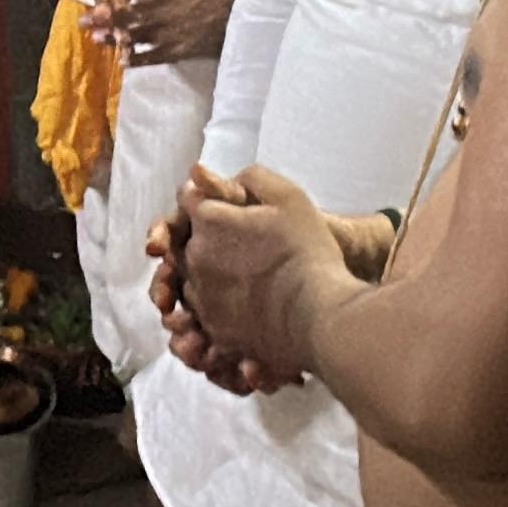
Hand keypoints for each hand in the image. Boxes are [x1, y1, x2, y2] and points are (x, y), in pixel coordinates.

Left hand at [96, 0, 241, 63]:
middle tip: (85, 18)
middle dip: (107, 15)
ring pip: (137, 37)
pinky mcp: (179, 50)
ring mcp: (171, 33)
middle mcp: (165, 11)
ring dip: (116, 37)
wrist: (250, 17)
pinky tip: (125, 60)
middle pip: (129, 14)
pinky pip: (154, 57)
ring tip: (97, 39)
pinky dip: (138, 59)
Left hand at [168, 167, 384, 394]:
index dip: (204, 197)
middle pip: (187, 242)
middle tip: (238, 245)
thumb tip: (215, 175)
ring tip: (245, 280)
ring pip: (193, 280)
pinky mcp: (214, 331)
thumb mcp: (288, 197)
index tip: (221, 204)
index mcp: (209, 222)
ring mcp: (202, 298)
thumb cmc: (306, 251)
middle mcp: (195, 258)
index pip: (189, 199)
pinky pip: (205, 316)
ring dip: (211, 276)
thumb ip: (252, 178)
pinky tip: (244, 309)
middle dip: (206, 240)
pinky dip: (219, 310)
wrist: (319, 315)